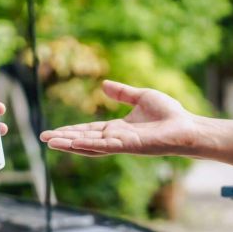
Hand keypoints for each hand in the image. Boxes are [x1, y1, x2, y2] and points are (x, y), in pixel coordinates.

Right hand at [39, 80, 197, 155]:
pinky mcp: (128, 146)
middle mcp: (116, 139)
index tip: (54, 132)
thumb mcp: (141, 97)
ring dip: (69, 144)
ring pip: (89, 145)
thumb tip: (104, 85)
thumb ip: (123, 93)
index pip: (89, 130)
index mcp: (118, 129)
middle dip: (64, 139)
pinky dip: (86, 144)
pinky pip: (103, 146)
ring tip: (50, 142)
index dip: (71, 130)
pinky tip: (71, 143)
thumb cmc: (170, 114)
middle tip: (43, 138)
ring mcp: (121, 144)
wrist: (188, 126)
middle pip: (84, 139)